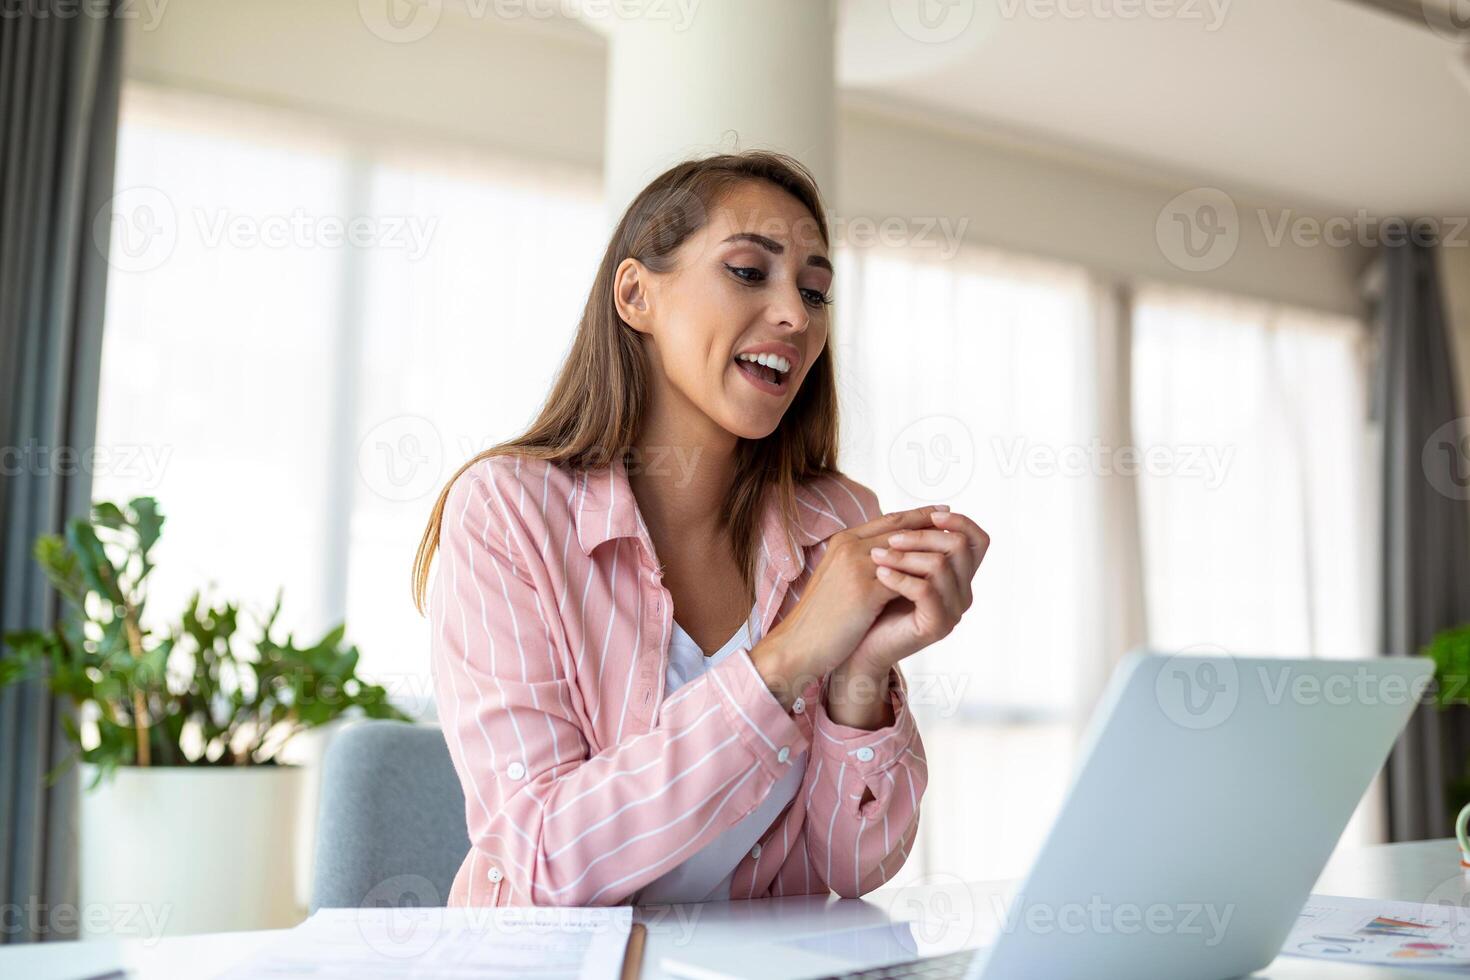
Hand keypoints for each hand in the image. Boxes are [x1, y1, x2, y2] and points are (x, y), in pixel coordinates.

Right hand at [749, 504, 949, 708]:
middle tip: (954, 520)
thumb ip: (862, 563)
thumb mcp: (839, 579)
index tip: (938, 513)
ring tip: (954, 550)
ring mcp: (856, 566)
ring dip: (930, 551)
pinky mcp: (864, 590)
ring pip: (904, 550)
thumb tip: (892, 557)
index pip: (886, 521)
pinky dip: (922, 579)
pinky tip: (940, 583)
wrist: (797, 644)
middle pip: (899, 529)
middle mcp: (849, 547)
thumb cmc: (819, 617)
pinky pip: (902, 579)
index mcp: (842, 542)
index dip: (915, 516)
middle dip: (929, 524)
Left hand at [844, 509, 990, 676]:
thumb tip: (931, 508)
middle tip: (890, 539)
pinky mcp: (937, 625)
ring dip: (905, 556)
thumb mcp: (899, 564)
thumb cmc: (876, 602)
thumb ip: (916, 542)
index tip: (932, 515)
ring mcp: (952, 610)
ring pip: (940, 566)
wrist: (859, 645)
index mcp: (958, 575)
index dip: (960, 522)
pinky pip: (925, 590)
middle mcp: (962, 592)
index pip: (978, 540)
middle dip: (922, 536)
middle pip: (959, 547)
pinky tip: (879, 573)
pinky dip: (900, 577)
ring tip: (875, 556)